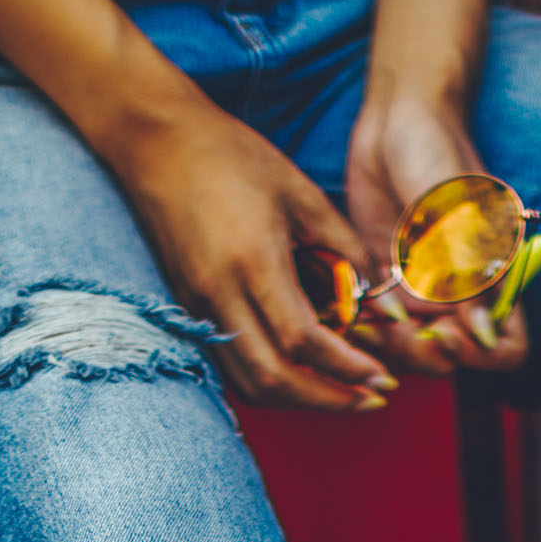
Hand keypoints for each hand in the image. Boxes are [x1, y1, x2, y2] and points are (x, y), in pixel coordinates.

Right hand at [114, 94, 400, 412]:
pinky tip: (300, 375)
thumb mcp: (302, 193)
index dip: (346, 367)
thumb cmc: (232, 156)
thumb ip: (346, 248)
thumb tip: (384, 300)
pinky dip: (269, 383)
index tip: (380, 376)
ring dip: (298, 400)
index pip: (302, 340)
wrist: (156, 141)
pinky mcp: (188, 309)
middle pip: (275, 379)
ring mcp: (198, 307)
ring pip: (249, 384)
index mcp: (253, 260)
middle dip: (328, 399)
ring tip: (341, 394)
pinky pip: (231, 367)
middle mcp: (220, 294)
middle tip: (371, 398)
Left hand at [345, 91, 529, 375]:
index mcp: (493, 281)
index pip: (505, 349)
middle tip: (391, 325)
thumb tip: (482, 331)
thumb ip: (466, 269)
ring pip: (409, 351)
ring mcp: (422, 294)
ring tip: (363, 320)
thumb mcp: (454, 207)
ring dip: (386, 347)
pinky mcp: (386, 285)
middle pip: (450, 359)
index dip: (480, 355)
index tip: (446, 333)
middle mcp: (460, 296)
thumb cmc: (437, 149)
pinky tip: (347, 309)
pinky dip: (363, 328)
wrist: (397, 117)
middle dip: (421, 354)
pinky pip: (378, 327)